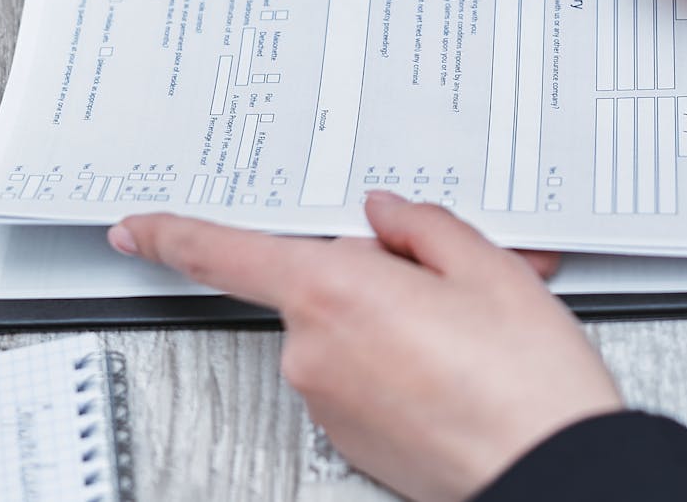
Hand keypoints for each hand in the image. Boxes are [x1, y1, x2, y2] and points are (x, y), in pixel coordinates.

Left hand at [108, 192, 622, 501]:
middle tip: (446, 282)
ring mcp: (327, 402)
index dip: (171, 235)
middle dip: (373, 274)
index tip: (136, 230)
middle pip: (317, 286)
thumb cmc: (525, 381)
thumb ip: (421, 227)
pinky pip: (356, 379)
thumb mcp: (489, 267)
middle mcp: (313, 352)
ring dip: (391, 322)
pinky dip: (394, 366)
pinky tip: (452, 369)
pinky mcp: (348, 439)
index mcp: (334, 293)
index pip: (223, 253)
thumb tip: (387, 217)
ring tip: (465, 335)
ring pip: (344, 333)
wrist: (550, 469)